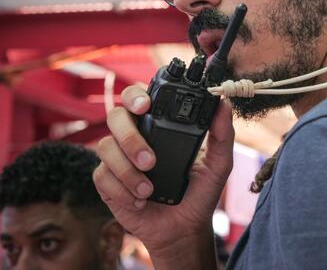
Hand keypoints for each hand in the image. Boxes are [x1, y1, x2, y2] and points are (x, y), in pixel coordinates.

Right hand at [93, 84, 234, 261]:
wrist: (184, 230)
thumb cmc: (199, 194)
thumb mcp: (218, 165)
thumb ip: (222, 134)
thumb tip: (224, 103)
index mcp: (157, 127)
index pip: (138, 98)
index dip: (135, 96)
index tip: (145, 106)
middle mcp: (134, 137)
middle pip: (115, 117)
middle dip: (130, 137)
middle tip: (149, 160)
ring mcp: (118, 159)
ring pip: (106, 147)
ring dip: (127, 170)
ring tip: (149, 189)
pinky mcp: (107, 182)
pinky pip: (102, 176)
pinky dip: (121, 190)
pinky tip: (140, 201)